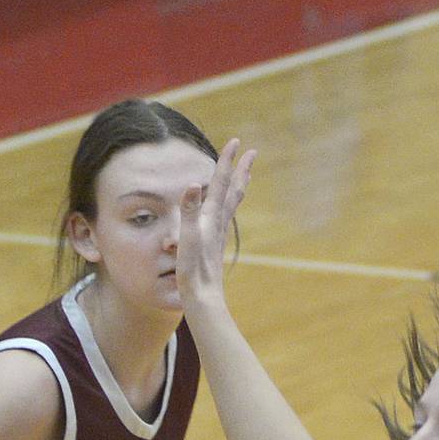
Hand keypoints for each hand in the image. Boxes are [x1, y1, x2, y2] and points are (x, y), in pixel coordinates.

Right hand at [175, 136, 255, 310]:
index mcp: (211, 216)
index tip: (236, 142)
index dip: (226, 161)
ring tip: (245, 177)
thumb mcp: (187, 237)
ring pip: (232, 204)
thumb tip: (193, 184)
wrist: (203, 297)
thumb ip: (189, 210)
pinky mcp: (215, 245)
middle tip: (252, 153)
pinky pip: (226, 218)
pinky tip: (227, 211)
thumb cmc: (193, 269)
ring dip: (239, 187)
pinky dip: (229, 206)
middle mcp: (218, 222)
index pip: (220, 182)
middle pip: (233, 190)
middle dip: (241, 170)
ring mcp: (218, 234)